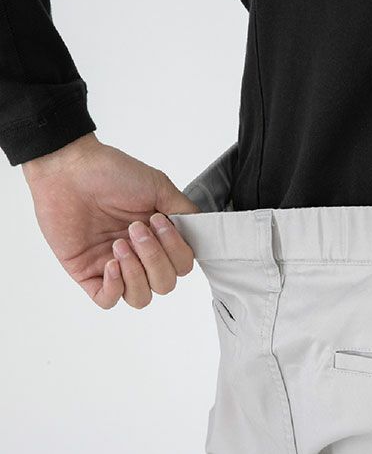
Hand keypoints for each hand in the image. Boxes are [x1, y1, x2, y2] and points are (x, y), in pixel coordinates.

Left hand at [22, 132, 201, 309]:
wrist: (70, 169)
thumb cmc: (111, 173)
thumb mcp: (159, 186)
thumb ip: (185, 211)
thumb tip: (202, 230)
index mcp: (159, 237)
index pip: (182, 265)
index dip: (176, 250)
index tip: (159, 221)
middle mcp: (140, 255)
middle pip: (165, 284)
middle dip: (155, 258)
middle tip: (136, 229)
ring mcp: (115, 265)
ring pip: (141, 298)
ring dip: (136, 272)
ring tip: (120, 244)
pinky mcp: (88, 273)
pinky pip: (108, 300)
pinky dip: (115, 286)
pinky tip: (111, 262)